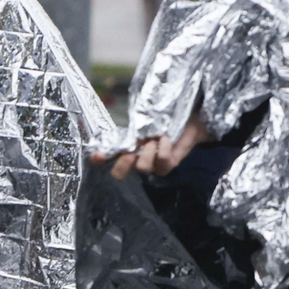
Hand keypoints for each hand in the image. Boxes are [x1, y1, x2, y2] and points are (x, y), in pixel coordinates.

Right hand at [93, 113, 210, 179]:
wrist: (191, 118)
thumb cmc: (165, 115)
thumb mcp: (147, 117)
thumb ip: (134, 122)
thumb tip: (127, 126)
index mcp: (126, 146)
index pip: (106, 157)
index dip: (99, 159)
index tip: (98, 155)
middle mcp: (136, 159)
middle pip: (119, 173)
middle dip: (124, 162)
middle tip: (131, 150)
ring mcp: (151, 165)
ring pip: (142, 168)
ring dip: (148, 150)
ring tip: (155, 138)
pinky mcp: (167, 166)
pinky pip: (162, 160)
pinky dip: (164, 147)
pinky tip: (167, 138)